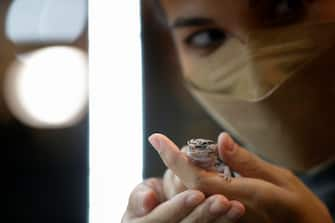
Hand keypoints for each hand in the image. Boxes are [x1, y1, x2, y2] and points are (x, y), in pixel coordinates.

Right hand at [122, 178, 244, 222]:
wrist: (162, 214)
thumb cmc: (149, 199)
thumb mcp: (140, 194)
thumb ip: (139, 196)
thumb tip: (149, 200)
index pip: (159, 219)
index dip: (178, 207)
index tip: (196, 193)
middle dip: (203, 215)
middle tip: (221, 200)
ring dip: (219, 221)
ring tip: (235, 206)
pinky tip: (236, 212)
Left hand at [149, 133, 332, 222]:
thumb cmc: (297, 206)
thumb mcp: (278, 178)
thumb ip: (245, 161)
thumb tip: (220, 139)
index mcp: (239, 196)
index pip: (194, 176)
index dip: (172, 157)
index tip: (155, 137)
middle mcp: (225, 210)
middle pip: (184, 188)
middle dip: (176, 164)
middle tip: (178, 147)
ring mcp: (223, 219)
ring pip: (187, 197)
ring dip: (180, 175)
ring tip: (188, 159)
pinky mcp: (224, 221)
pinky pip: (197, 205)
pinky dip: (189, 187)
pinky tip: (194, 176)